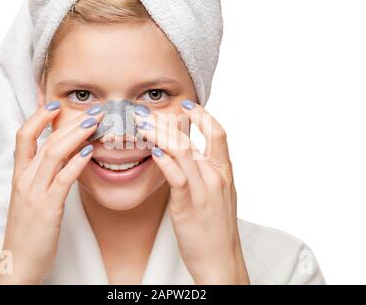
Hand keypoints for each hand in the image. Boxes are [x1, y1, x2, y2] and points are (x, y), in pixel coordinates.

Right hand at [0, 101, 102, 284]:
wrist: (18, 263)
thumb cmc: (29, 231)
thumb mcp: (30, 198)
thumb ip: (43, 177)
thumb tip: (65, 157)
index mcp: (20, 176)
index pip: (24, 136)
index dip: (38, 116)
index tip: (56, 103)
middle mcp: (25, 180)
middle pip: (44, 140)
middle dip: (68, 122)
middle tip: (92, 111)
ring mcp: (34, 193)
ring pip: (52, 154)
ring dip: (75, 135)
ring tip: (95, 123)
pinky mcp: (47, 208)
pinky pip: (62, 180)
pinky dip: (76, 163)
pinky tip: (90, 152)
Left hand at [133, 100, 249, 284]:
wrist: (222, 260)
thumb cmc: (216, 230)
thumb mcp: (219, 196)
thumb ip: (208, 174)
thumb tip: (190, 156)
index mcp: (224, 173)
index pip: (218, 133)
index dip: (203, 115)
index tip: (187, 104)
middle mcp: (216, 176)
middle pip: (193, 138)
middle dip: (168, 121)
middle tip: (147, 112)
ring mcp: (204, 190)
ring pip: (182, 152)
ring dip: (159, 135)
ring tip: (141, 125)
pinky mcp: (189, 205)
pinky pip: (177, 177)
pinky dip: (164, 161)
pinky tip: (152, 151)